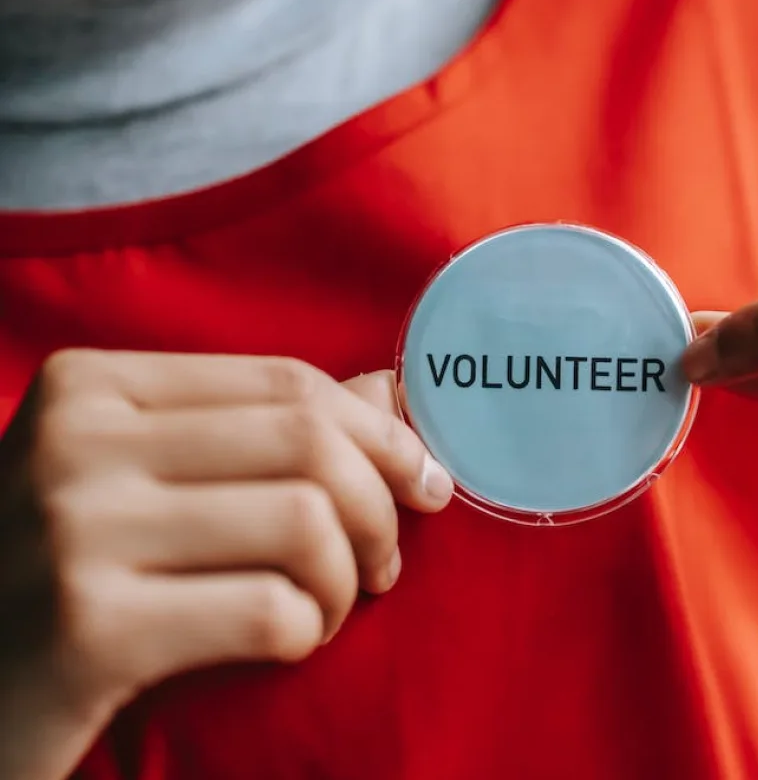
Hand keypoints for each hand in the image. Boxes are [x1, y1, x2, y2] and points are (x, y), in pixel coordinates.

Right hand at [0, 351, 452, 779]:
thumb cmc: (65, 569)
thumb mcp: (140, 476)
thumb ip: (259, 428)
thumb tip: (388, 389)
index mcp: (92, 385)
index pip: (288, 384)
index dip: (378, 432)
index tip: (423, 479)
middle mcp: (75, 441)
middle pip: (307, 443)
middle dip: (380, 506)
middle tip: (385, 559)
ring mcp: (74, 532)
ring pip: (305, 522)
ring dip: (348, 577)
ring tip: (330, 605)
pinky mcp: (86, 633)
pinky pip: (271, 610)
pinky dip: (308, 630)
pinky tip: (290, 642)